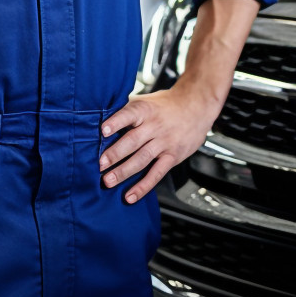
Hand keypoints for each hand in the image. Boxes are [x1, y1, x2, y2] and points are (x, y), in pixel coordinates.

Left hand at [98, 87, 216, 203]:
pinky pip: (156, 173)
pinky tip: (131, 195)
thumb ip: (127, 110)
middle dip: (115, 154)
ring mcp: (164, 142)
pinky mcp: (172, 156)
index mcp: (145, 109)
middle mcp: (154, 126)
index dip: (116, 122)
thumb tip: (102, 117)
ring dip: (124, 171)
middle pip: (133, 141)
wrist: (195, 106)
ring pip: (142, 159)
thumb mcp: (146, 100)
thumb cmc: (166, 104)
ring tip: (108, 181)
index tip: (103, 131)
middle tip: (100, 164)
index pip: (129, 114)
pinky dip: (143, 186)